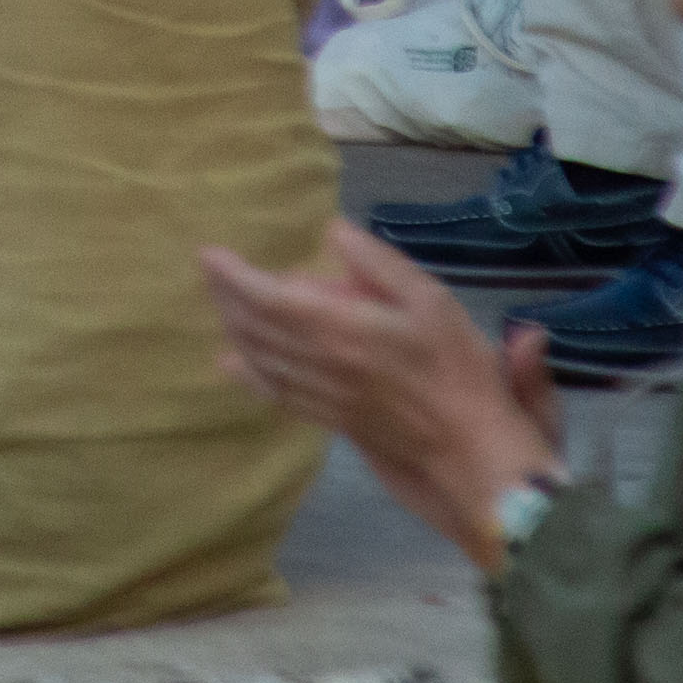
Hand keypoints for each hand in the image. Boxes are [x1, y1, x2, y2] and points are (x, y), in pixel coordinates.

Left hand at [197, 222, 566, 569]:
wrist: (472, 452)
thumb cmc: (459, 371)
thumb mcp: (432, 300)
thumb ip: (379, 264)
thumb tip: (333, 231)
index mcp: (342, 329)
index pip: (269, 299)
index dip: (234, 277)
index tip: (209, 254)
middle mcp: (321, 363)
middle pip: (256, 329)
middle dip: (227, 298)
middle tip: (211, 272)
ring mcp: (324, 396)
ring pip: (262, 361)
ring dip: (235, 331)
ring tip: (221, 306)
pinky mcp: (334, 420)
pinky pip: (279, 394)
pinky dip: (250, 375)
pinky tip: (234, 366)